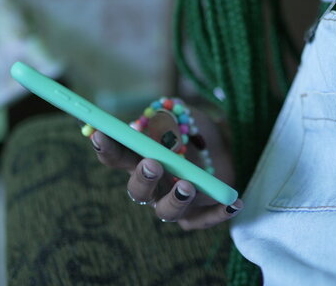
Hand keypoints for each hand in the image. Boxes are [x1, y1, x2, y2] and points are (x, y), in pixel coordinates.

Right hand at [90, 107, 241, 229]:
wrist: (227, 146)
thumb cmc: (198, 131)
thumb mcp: (188, 115)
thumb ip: (172, 117)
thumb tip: (164, 123)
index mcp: (141, 159)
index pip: (116, 157)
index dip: (106, 147)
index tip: (100, 133)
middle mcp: (153, 185)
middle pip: (137, 191)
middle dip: (142, 179)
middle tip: (152, 164)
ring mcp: (175, 202)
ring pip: (166, 212)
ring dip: (174, 200)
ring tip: (187, 186)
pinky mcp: (199, 214)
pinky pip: (206, 220)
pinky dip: (219, 213)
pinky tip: (235, 203)